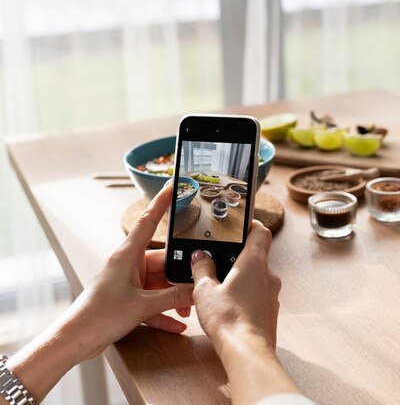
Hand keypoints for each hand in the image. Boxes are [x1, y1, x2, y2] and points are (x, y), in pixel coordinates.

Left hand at [65, 182, 193, 358]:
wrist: (75, 340)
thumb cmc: (98, 316)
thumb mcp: (142, 305)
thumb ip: (174, 298)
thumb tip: (198, 291)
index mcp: (128, 256)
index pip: (149, 221)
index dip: (162, 202)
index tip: (174, 185)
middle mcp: (129, 265)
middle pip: (164, 262)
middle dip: (181, 278)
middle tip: (197, 286)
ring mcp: (129, 283)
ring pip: (160, 284)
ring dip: (174, 299)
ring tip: (187, 312)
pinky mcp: (128, 300)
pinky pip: (153, 302)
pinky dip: (164, 313)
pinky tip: (176, 325)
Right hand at [191, 220, 279, 354]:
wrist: (248, 352)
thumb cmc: (228, 320)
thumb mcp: (204, 291)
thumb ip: (202, 270)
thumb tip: (200, 257)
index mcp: (254, 262)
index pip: (261, 232)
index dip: (251, 225)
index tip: (238, 226)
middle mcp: (268, 275)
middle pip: (257, 255)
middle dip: (237, 257)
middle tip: (218, 263)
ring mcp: (272, 293)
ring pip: (257, 276)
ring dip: (240, 278)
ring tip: (219, 289)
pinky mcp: (270, 310)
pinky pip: (258, 294)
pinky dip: (245, 295)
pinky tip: (229, 306)